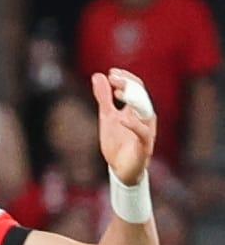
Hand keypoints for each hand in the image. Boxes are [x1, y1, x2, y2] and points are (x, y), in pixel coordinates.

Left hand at [92, 68, 156, 185]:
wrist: (120, 171)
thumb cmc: (117, 143)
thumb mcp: (107, 117)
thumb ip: (104, 98)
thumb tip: (98, 76)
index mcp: (137, 109)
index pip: (137, 87)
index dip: (125, 78)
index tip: (111, 73)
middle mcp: (145, 117)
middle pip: (141, 94)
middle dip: (127, 84)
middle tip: (113, 77)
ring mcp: (146, 130)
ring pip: (146, 110)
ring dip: (133, 98)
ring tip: (117, 91)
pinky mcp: (145, 146)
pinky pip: (143, 133)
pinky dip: (133, 125)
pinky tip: (121, 119)